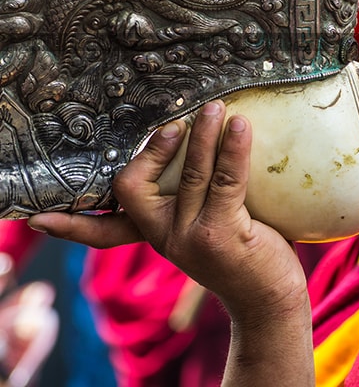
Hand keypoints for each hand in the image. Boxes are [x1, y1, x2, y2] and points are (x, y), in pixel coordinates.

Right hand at [28, 100, 307, 320]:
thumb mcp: (207, 231)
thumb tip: (205, 150)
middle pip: (133, 189)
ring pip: (187, 175)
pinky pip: (226, 180)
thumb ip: (195, 202)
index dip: (72, 225)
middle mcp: (166, 238)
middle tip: (173, 123)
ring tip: (214, 107)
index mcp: (155, 236)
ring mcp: (191, 237)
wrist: (268, 301)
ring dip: (201, 136)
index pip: (103, 230)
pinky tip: (240, 127)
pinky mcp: (222, 234)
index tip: (40, 219)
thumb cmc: (244, 256)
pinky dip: (232, 149)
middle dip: (149, 151)